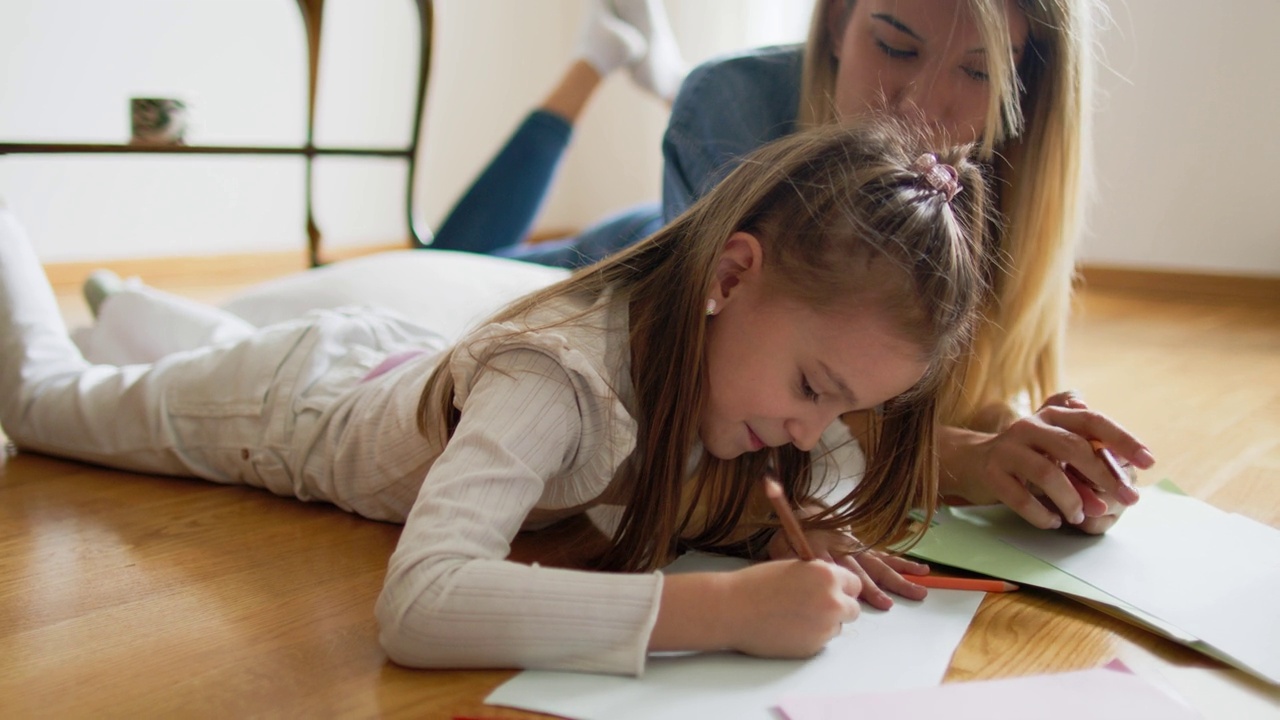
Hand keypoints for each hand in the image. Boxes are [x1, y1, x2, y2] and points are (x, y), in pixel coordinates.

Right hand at [724, 559, 861, 657]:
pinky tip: (787, 628)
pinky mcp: (813, 647)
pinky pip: (821, 642)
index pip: (854, 584)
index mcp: (827, 576)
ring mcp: (824, 627)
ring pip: (838, 627)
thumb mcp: (793, 568)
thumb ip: (818, 577)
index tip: (832, 591)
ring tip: (794, 617)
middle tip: (815, 607)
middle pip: (853, 610)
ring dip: (824, 624)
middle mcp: (832, 602)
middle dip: (839, 608)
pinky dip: (810, 637)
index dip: (842, 588)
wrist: (731, 609)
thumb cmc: (756, 584)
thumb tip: (834, 587)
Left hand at [767, 525, 927, 609]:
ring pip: (877, 565)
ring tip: (919, 592)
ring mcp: (855, 546)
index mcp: (817, 546)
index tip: (853, 597)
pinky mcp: (863, 546)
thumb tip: (796, 573)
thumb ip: (788, 561)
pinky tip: (921, 570)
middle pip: (858, 569)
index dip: (839, 579)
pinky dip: (903, 563)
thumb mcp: (779, 548)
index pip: (829, 565)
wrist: (804, 512)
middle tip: (887, 604)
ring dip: (897, 580)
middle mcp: (841, 546)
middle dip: (872, 588)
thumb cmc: (790, 537)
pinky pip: (884, 556)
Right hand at [943, 391, 1153, 529]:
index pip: (1093, 421)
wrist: (973, 462)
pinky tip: (1053, 521)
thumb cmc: (1028, 456)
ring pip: (1048, 474)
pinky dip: (1043, 515)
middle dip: (1105, 477)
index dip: (1123, 439)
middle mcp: (1029, 426)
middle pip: (1074, 447)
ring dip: (1072, 500)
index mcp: (1052, 416)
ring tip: (1079, 516)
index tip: (1149, 461)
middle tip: (1128, 499)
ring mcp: (1007, 449)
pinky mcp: (991, 474)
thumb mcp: (1057, 444)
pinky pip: (1022, 498)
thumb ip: (1088, 450)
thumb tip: (1124, 468)